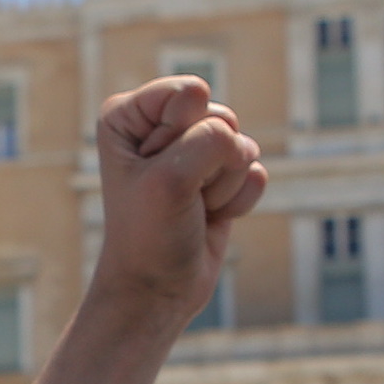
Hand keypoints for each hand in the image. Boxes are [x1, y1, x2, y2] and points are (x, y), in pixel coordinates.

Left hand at [92, 76, 266, 331]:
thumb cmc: (149, 234)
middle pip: (220, 118)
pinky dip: (238, 201)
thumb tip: (241, 139)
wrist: (159, 289)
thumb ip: (209, 140)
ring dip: (222, 186)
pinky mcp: (222, 176)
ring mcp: (194, 150)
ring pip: (241, 146)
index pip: (188, 94)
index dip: (182, 135)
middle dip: (207, 163)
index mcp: (129, 114)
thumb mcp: (170, 180)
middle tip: (179, 195)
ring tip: (192, 208)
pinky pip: (254, 172)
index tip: (155, 171)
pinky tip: (210, 217)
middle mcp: (161, 125)